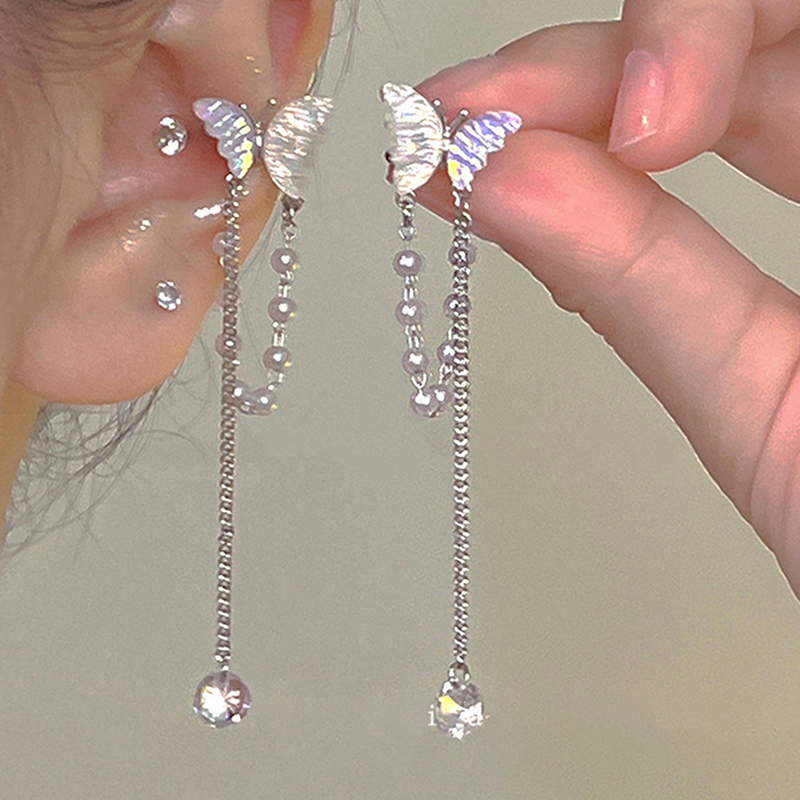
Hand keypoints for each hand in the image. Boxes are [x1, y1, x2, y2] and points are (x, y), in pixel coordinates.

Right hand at [414, 1, 799, 596]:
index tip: (626, 124)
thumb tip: (504, 187)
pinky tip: (522, 199)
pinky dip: (598, 204)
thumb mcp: (789, 432)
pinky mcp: (791, 295)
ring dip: (570, 122)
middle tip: (471, 114)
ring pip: (719, 105)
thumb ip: (649, 297)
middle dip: (595, 68)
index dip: (702, 29)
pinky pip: (697, 210)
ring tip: (461, 146)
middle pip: (757, 40)